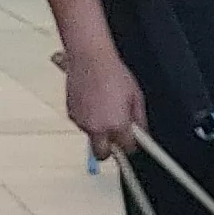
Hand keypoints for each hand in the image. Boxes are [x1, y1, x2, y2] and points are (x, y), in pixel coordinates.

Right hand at [58, 42, 143, 159]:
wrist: (90, 60)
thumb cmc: (113, 74)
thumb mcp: (136, 97)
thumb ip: (139, 119)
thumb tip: (142, 133)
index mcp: (117, 125)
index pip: (127, 149)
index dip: (131, 146)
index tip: (132, 142)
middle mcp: (98, 128)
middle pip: (102, 154)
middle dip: (109, 150)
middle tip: (115, 138)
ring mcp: (82, 122)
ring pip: (92, 138)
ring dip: (98, 131)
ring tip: (104, 110)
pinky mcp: (71, 115)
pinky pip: (82, 125)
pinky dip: (88, 119)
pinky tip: (94, 104)